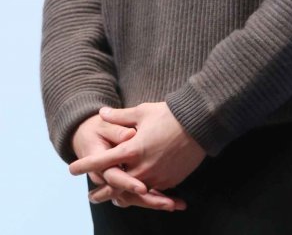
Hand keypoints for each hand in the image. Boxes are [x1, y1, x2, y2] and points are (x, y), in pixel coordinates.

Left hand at [69, 102, 206, 201]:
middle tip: (91, 196)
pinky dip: (142, 193)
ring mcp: (156, 176)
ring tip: (113, 199)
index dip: (85, 165)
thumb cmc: (169, 114)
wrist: (200, 123)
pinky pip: (152, 191)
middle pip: (115, 186)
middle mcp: (142, 167)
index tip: (72, 169)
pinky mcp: (169, 180)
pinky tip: (138, 193)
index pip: (103, 161)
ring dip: (121, 196)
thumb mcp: (142, 111)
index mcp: (133, 149)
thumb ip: (119, 116)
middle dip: (102, 192)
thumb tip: (101, 112)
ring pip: (133, 193)